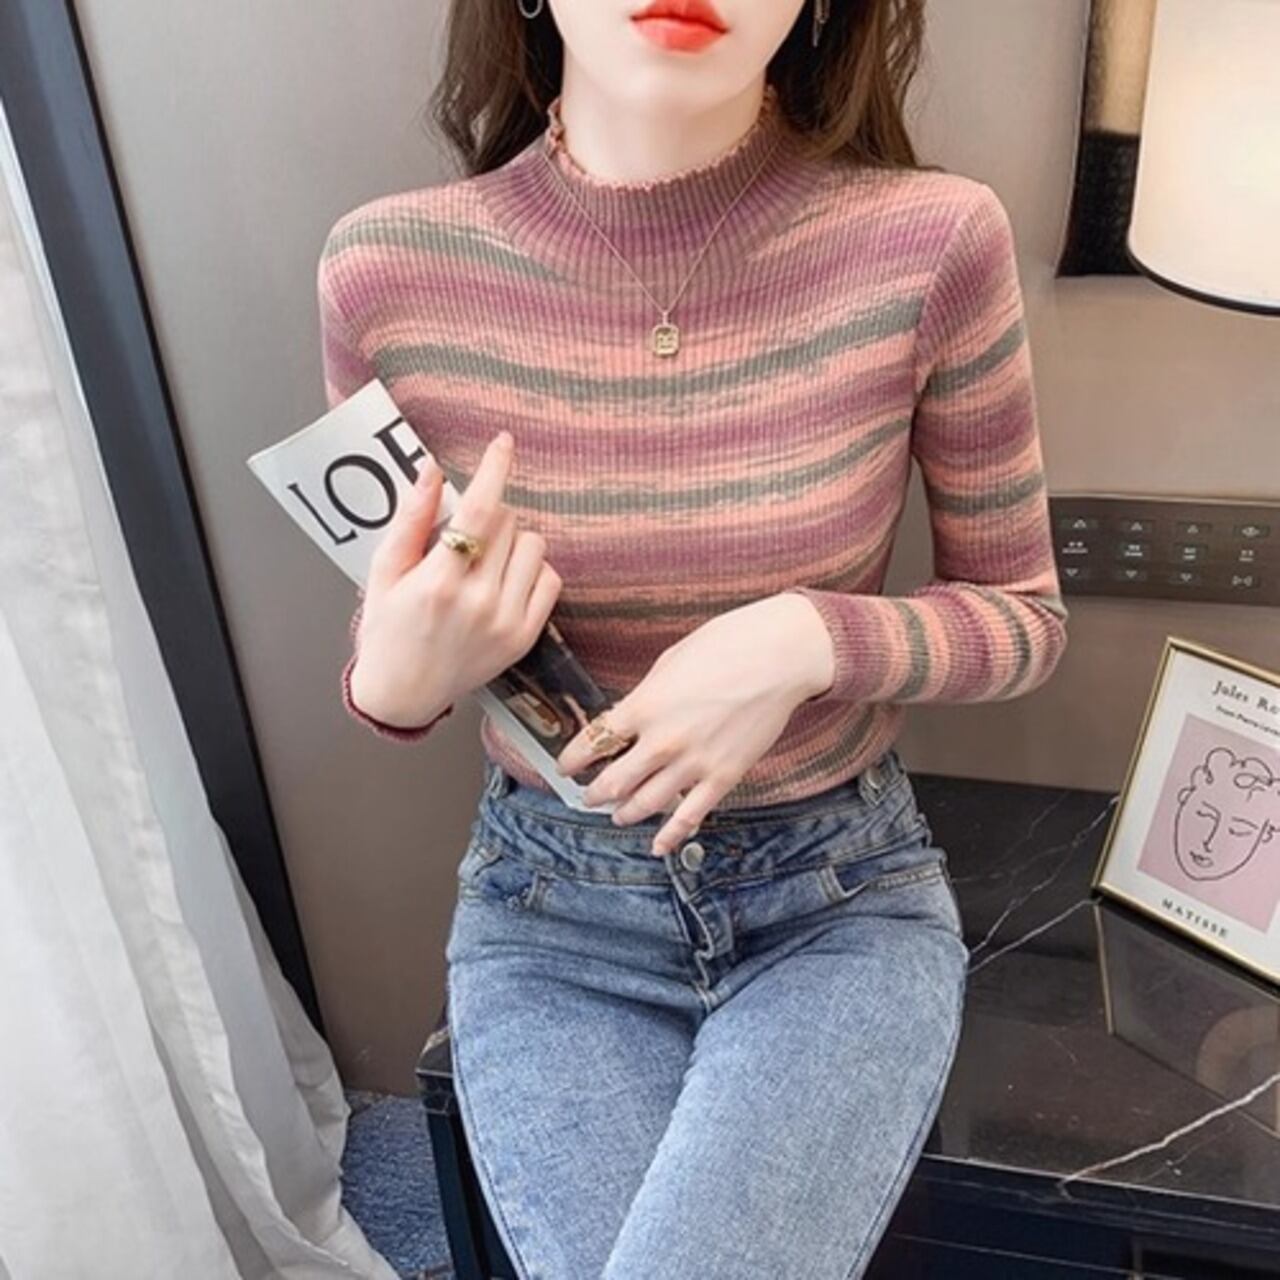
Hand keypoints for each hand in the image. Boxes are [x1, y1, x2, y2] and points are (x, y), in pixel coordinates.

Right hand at [350, 432, 562, 726]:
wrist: (403, 693)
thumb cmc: (388, 629)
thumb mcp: (385, 572)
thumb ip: (411, 519)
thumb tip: (434, 470)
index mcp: (438, 583)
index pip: (479, 512)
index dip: (494, 471)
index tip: (503, 443)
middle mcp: (479, 602)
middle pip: (507, 522)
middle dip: (487, 515)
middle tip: (462, 538)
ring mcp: (507, 622)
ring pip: (533, 546)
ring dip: (512, 541)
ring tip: (483, 561)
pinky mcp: (525, 637)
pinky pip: (549, 579)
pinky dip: (531, 569)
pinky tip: (503, 581)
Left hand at [554, 593, 835, 855]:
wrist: (779, 656)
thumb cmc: (726, 646)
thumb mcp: (670, 662)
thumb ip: (646, 696)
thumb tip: (630, 716)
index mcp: (644, 706)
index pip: (593, 742)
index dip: (573, 759)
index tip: (565, 766)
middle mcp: (662, 741)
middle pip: (613, 782)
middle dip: (594, 793)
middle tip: (587, 796)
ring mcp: (693, 763)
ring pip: (646, 805)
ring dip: (625, 813)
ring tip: (617, 814)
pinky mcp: (723, 777)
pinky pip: (690, 816)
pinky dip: (670, 835)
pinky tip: (657, 845)